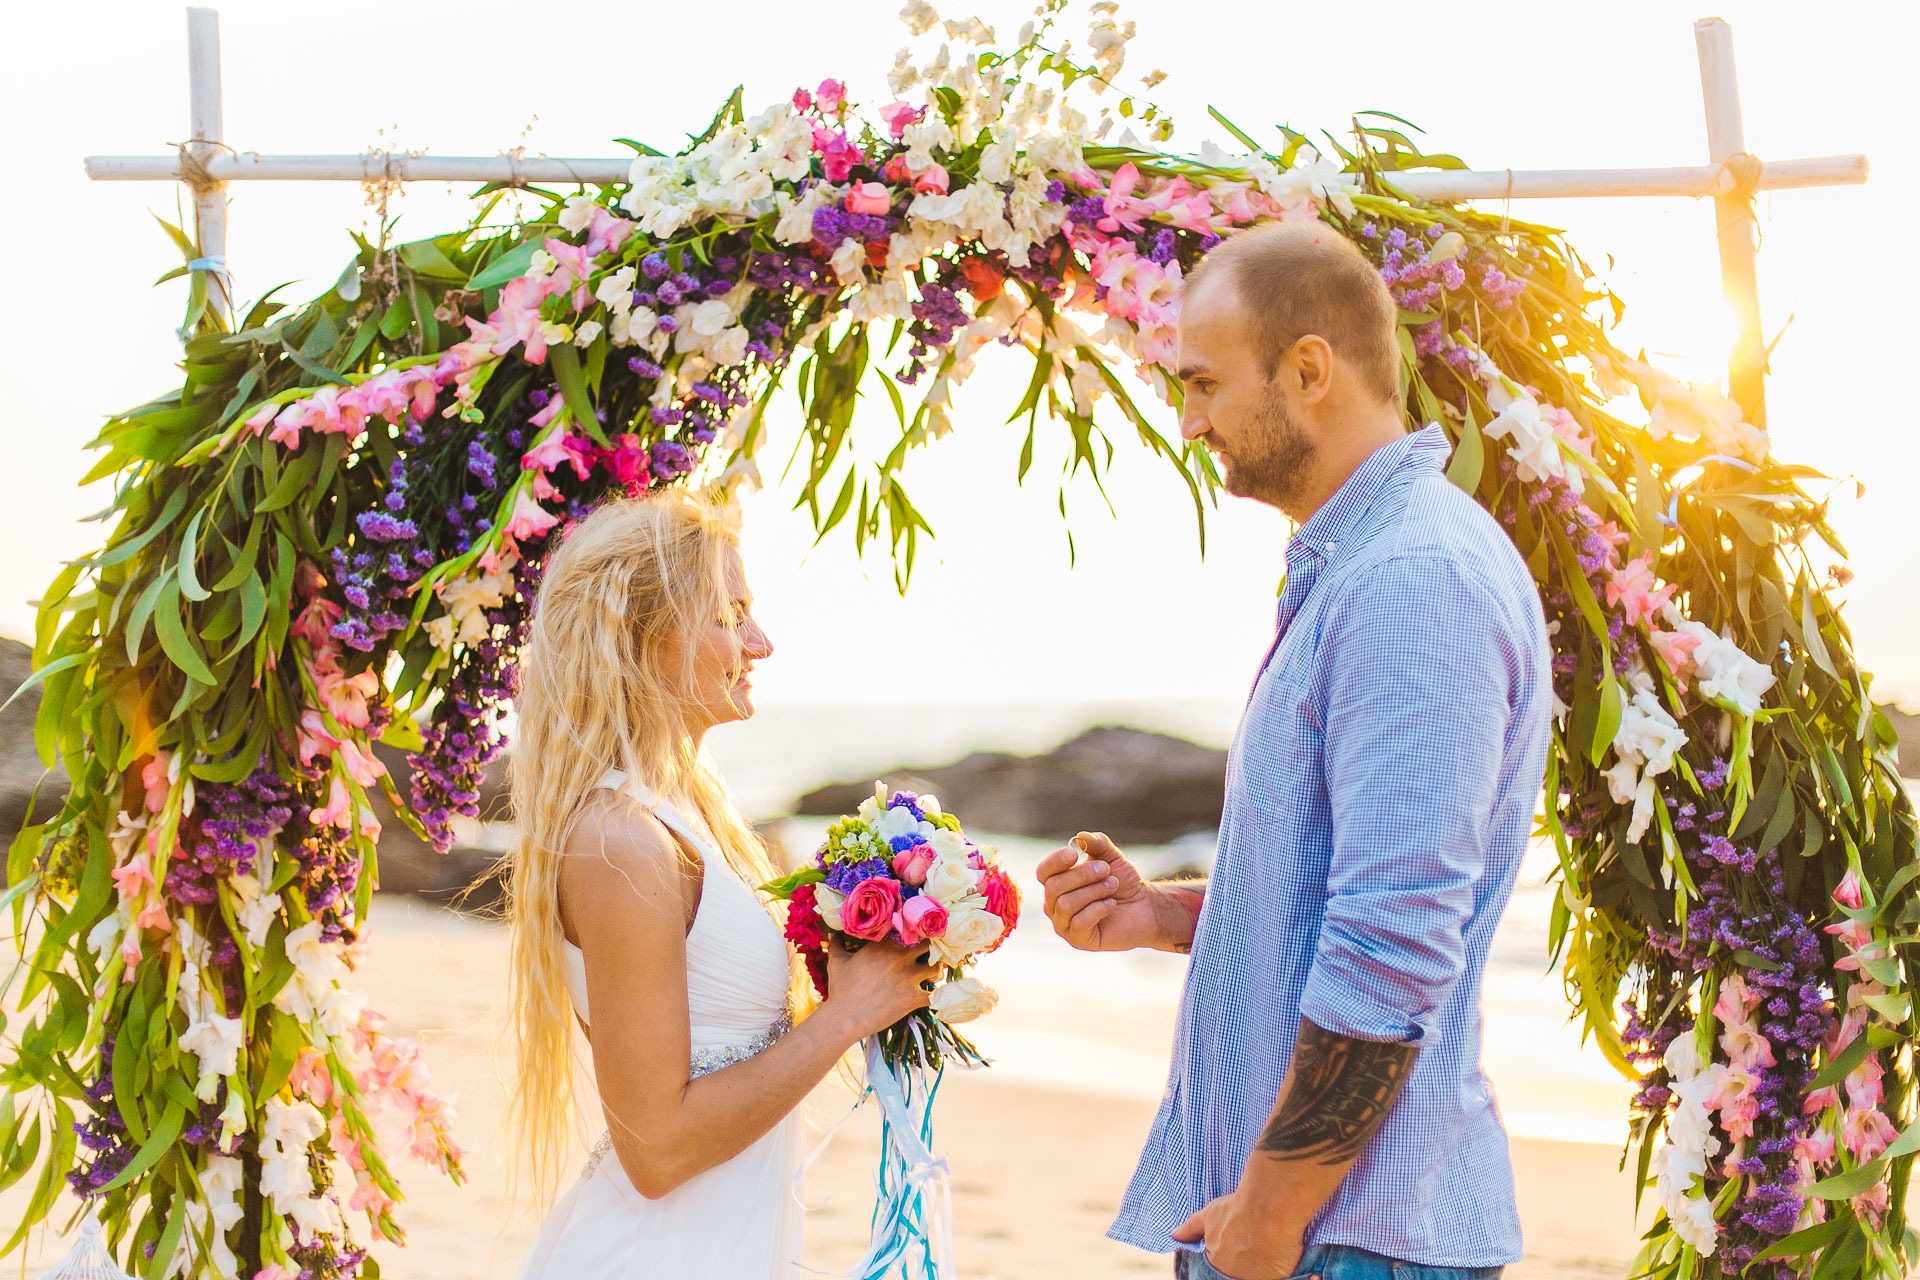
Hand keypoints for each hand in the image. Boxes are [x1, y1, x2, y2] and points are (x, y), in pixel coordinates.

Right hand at [821, 936, 932, 1041]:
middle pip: (929, 946)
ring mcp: (909, 977)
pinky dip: (936, 996)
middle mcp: (900, 957)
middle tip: (928, 957)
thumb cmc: (840, 988)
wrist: (844, 1017)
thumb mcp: (837, 961)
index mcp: (885, 944)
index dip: (917, 934)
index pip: (911, 930)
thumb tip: (831, 933)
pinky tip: (931, 997)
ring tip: (930, 977)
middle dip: (930, 951)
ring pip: (937, 968)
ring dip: (936, 972)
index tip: (917, 939)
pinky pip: (935, 994)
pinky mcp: (913, 998)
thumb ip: (837, 943)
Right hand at [1036, 832, 1193, 952]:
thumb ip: (1096, 843)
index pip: (1043, 872)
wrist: (1144, 907)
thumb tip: (1080, 837)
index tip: (1074, 853)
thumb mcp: (1110, 857)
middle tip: (1107, 870)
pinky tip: (1111, 905)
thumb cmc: (1122, 881)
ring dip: (1093, 891)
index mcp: (1057, 883)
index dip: (1055, 862)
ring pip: (1066, 904)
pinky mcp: (1079, 940)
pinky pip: (1079, 923)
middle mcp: (1055, 905)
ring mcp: (1064, 924)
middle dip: (1082, 875)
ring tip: (1112, 886)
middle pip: (1054, 887)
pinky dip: (1097, 909)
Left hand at [1171, 1192, 1304, 1279]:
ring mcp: (1257, 1279)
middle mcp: (1235, 1277)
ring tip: (1264, 1247)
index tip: (1237, 1247)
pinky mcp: (1279, 1279)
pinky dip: (1275, 1268)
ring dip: (1259, 1266)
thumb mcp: (1209, 1216)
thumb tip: (1174, 1235)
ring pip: (1256, 1274)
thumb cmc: (1237, 1210)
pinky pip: (1276, 1276)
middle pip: (1237, 1273)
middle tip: (1251, 1246)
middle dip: (1243, 1263)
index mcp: (1217, 1267)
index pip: (1218, 1270)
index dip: (1229, 1258)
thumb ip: (1191, 1229)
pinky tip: (1277, 1254)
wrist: (1269, 1208)